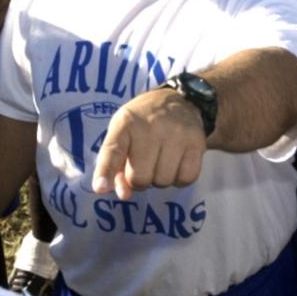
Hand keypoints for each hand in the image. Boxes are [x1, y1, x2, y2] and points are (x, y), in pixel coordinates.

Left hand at [91, 87, 206, 198]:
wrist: (179, 101)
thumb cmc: (142, 124)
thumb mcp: (122, 135)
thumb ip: (115, 165)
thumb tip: (124, 195)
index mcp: (125, 123)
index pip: (113, 150)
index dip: (105, 171)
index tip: (99, 187)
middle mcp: (150, 126)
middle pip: (140, 178)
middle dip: (139, 179)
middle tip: (143, 163)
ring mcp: (176, 134)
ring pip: (163, 181)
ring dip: (159, 179)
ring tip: (160, 159)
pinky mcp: (197, 143)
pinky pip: (185, 179)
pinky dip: (179, 179)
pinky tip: (176, 162)